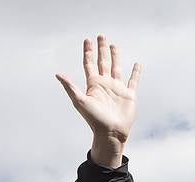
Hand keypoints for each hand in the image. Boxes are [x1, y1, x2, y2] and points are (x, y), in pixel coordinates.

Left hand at [55, 35, 139, 167]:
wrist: (110, 133)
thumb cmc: (94, 120)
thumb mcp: (80, 101)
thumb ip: (70, 87)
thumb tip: (57, 74)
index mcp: (93, 85)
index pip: (89, 64)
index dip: (88, 51)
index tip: (87, 39)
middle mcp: (105, 84)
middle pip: (103, 62)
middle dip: (101, 49)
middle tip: (100, 35)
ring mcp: (117, 89)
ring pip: (116, 68)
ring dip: (115, 56)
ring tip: (113, 45)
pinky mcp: (129, 95)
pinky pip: (133, 80)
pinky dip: (135, 72)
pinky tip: (137, 64)